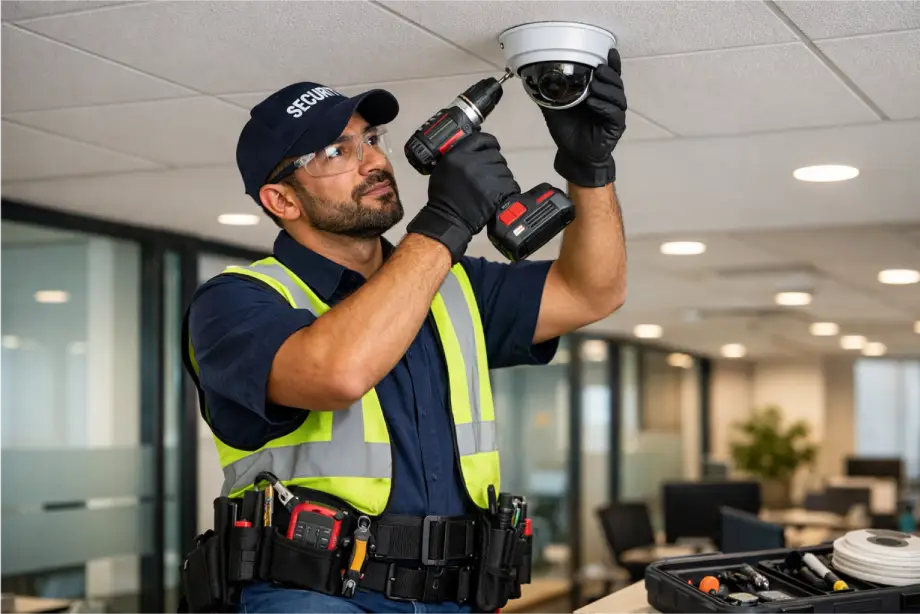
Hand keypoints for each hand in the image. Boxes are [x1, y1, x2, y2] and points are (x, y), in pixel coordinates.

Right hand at [406, 132, 519, 263]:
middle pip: (495, 155)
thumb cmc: (444, 197)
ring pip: (505, 170)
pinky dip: (508, 189)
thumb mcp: (443, 169)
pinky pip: (510, 184)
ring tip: (492, 187)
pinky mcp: (496, 191)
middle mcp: (472, 163)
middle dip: (495, 164)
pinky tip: (500, 194)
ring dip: (501, 177)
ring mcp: (486, 177)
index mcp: (457, 155)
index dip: (490, 142)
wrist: (448, 219)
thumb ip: (458, 156)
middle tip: (490, 174)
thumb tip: (475, 149)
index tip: (493, 146)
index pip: (481, 139)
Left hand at [541, 48, 626, 186]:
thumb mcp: (556, 108)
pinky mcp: (615, 127)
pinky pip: (613, 114)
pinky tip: (594, 101)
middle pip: (616, 83)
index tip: (608, 51)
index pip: (609, 76)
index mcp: (599, 94)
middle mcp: (610, 102)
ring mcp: (614, 115)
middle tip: (598, 68)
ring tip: (595, 83)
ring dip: (606, 88)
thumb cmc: (568, 131)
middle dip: (608, 74)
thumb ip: (551, 93)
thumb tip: (534, 78)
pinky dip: (604, 106)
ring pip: (617, 96)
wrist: (573, 156)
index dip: (611, 63)